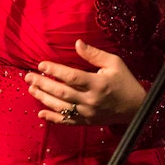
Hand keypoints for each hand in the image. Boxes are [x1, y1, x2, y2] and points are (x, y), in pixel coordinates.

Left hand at [25, 40, 148, 125]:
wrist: (135, 108)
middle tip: (28, 76)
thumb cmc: (125, 81)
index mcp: (98, 84)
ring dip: (44, 98)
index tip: (41, 64)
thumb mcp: (114, 63)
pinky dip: (53, 118)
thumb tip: (77, 43)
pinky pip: (67, 121)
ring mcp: (88, 113)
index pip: (72, 77)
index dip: (55, 70)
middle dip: (43, 84)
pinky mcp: (87, 122)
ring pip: (61, 107)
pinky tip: (41, 113)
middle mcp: (91, 100)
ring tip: (31, 89)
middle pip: (62, 92)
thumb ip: (94, 54)